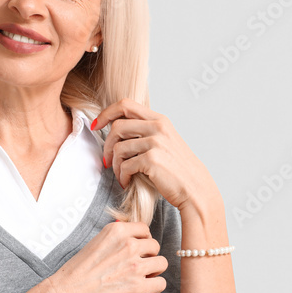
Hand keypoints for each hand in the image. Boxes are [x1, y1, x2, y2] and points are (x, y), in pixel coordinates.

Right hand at [47, 220, 167, 292]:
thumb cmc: (78, 271)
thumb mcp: (96, 242)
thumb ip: (117, 239)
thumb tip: (133, 238)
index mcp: (117, 231)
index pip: (144, 229)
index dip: (142, 240)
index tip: (137, 249)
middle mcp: (129, 245)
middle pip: (155, 246)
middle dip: (149, 256)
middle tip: (138, 265)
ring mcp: (135, 267)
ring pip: (162, 263)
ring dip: (154, 270)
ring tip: (142, 277)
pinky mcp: (138, 288)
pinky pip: (161, 283)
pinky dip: (155, 286)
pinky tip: (144, 288)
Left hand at [92, 98, 216, 212]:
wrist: (195, 188)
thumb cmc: (177, 168)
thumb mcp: (165, 141)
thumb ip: (145, 131)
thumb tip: (116, 129)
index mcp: (159, 120)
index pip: (125, 105)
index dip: (106, 113)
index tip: (97, 126)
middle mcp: (158, 127)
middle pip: (117, 127)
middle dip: (107, 145)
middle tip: (106, 160)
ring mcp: (155, 143)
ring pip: (119, 148)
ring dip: (115, 165)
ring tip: (120, 175)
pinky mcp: (151, 160)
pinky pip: (125, 166)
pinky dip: (122, 176)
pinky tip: (127, 182)